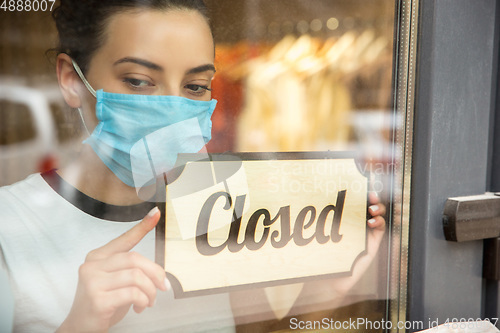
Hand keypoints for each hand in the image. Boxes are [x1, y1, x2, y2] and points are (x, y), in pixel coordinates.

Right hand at [57, 207, 167, 332]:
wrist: (80, 328)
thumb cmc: (102, 303)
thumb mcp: (117, 282)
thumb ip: (131, 271)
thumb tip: (159, 272)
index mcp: (98, 257)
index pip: (124, 239)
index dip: (142, 226)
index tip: (155, 213)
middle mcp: (92, 265)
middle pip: (135, 259)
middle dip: (155, 273)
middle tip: (163, 286)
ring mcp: (93, 282)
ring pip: (136, 276)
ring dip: (150, 291)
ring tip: (148, 301)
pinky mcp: (97, 299)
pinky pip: (133, 293)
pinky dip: (143, 300)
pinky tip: (140, 307)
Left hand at [329, 192, 385, 293]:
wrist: (329, 280)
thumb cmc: (322, 257)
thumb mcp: (319, 235)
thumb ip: (319, 222)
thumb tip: (309, 203)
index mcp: (345, 220)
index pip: (354, 201)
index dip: (359, 191)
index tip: (359, 184)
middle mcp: (357, 224)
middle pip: (368, 205)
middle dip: (372, 197)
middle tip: (370, 194)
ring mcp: (365, 233)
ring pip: (377, 215)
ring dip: (378, 208)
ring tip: (372, 208)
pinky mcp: (371, 244)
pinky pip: (380, 230)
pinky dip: (379, 222)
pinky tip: (372, 222)